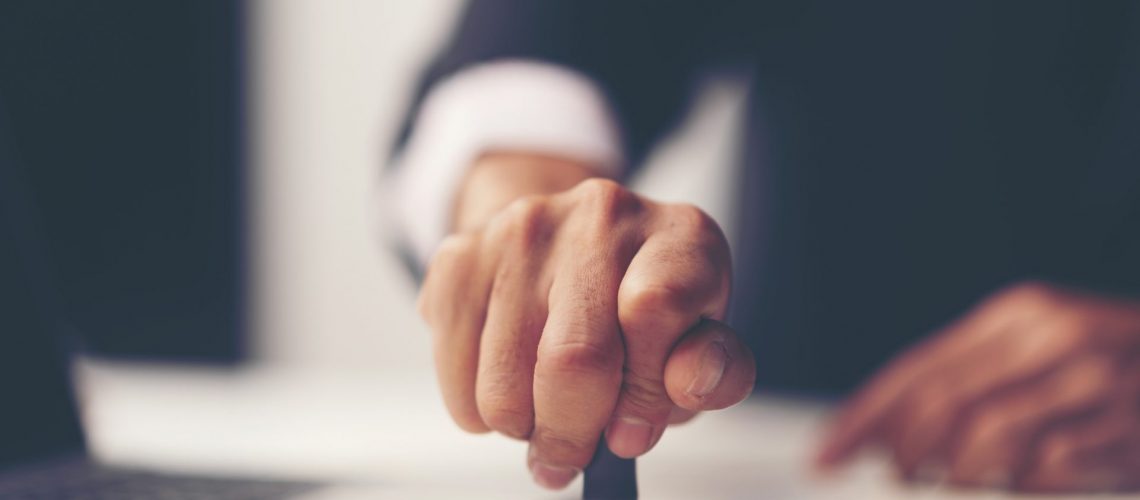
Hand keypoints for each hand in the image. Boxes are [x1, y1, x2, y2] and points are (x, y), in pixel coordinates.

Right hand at [418, 154, 754, 488]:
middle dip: (572, 432)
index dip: (643, 391)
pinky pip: (455, 369)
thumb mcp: (699, 341)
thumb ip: (714, 371)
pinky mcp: (461, 255)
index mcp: (679, 236)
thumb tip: (690, 382)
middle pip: (573, 356)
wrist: (569, 247)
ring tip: (543, 411)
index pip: (654, 311)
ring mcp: (524, 228)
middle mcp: (602, 214)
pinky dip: (476, 408)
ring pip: (505, 380)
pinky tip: (507, 387)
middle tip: (573, 453)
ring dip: (522, 424)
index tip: (631, 432)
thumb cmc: (644, 308)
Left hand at [817, 281, 1139, 492]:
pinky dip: (1022, 486)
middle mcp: (1051, 337)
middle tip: (892, 476)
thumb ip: (975, 383)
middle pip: (937, 404)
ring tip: (954, 484)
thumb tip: (891, 432)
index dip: (862, 416)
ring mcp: (1092, 382)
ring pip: (982, 443)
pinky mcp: (1123, 429)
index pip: (916, 368)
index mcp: (1019, 315)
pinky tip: (1028, 482)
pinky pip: (1044, 471)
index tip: (825, 454)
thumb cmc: (1115, 372)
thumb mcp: (1042, 357)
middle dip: (899, 451)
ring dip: (957, 477)